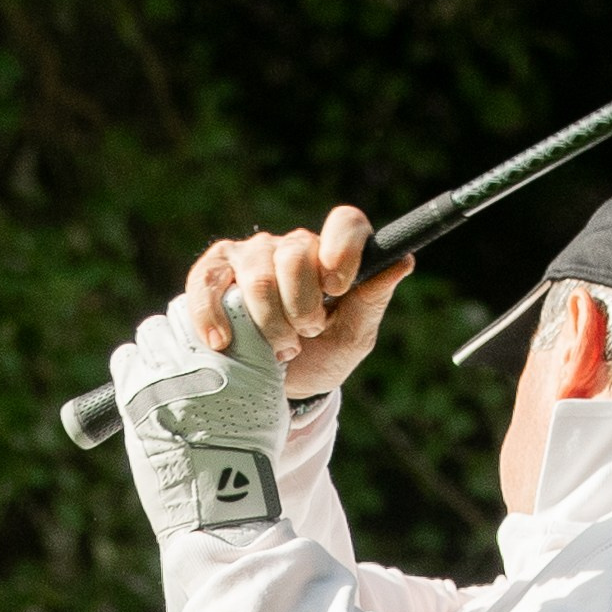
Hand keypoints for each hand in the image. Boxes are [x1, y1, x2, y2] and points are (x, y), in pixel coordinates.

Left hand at [109, 297, 288, 540]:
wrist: (219, 501)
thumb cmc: (248, 457)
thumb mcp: (269, 402)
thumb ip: (254, 363)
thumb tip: (227, 338)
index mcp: (249, 355)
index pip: (225, 304)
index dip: (217, 319)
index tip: (215, 338)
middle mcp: (207, 355)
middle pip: (184, 313)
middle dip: (184, 332)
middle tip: (187, 358)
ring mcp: (167, 372)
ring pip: (151, 331)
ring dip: (157, 347)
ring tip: (165, 376)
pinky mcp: (135, 392)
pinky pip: (125, 356)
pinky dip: (133, 366)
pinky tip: (144, 386)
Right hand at [183, 204, 412, 398]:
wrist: (278, 387)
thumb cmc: (321, 356)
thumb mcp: (352, 337)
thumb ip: (372, 299)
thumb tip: (403, 259)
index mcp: (333, 254)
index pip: (346, 223)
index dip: (343, 250)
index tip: (337, 288)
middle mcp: (292, 246)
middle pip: (297, 255)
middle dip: (303, 307)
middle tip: (307, 334)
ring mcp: (249, 256)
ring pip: (258, 276)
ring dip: (269, 324)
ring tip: (278, 350)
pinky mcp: (212, 274)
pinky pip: (207, 285)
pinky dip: (214, 317)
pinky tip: (224, 342)